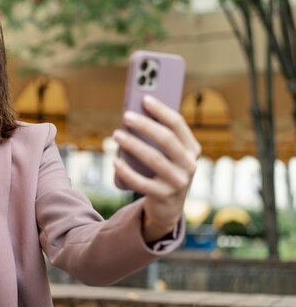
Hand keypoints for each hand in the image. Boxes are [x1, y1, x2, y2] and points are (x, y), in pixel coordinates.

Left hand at [113, 95, 200, 243]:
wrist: (168, 207)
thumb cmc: (162, 171)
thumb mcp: (165, 155)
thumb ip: (156, 138)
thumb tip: (133, 117)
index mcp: (192, 149)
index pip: (178, 124)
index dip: (161, 110)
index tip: (144, 98)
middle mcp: (189, 165)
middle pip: (167, 139)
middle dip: (146, 125)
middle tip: (126, 116)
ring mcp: (179, 182)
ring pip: (154, 159)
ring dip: (133, 145)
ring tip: (116, 134)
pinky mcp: (164, 197)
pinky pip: (142, 183)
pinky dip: (127, 171)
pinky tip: (115, 161)